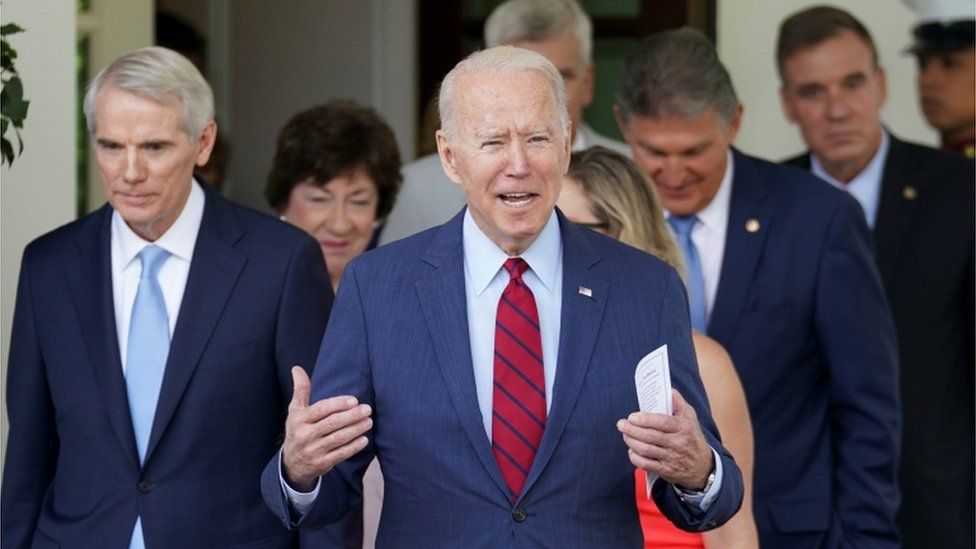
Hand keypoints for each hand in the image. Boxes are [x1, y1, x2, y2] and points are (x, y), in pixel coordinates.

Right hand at [281, 366, 371, 490]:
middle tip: (367, 409)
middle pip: (332, 423)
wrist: (292, 464)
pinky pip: (340, 454)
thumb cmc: (298, 430)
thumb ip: (300, 390)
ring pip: (338, 439)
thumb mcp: (295, 411)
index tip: (354, 400)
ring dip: (356, 429)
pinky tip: (364, 439)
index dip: (338, 404)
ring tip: (369, 421)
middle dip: (352, 416)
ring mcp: (313, 450)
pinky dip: (353, 447)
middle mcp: (304, 435)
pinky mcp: (321, 464)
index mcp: (299, 419)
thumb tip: (297, 368)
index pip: (321, 409)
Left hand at [617, 389, 713, 489]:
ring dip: (631, 441)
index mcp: (684, 428)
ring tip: (625, 434)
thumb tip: (666, 389)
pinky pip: (645, 464)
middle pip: (650, 436)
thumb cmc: (692, 437)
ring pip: (645, 450)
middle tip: (622, 424)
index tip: (632, 416)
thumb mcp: (690, 416)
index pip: (662, 422)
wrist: (703, 466)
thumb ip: (677, 402)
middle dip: (631, 429)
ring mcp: (672, 458)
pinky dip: (634, 457)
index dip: (644, 419)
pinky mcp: (666, 471)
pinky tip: (632, 450)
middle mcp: (678, 444)